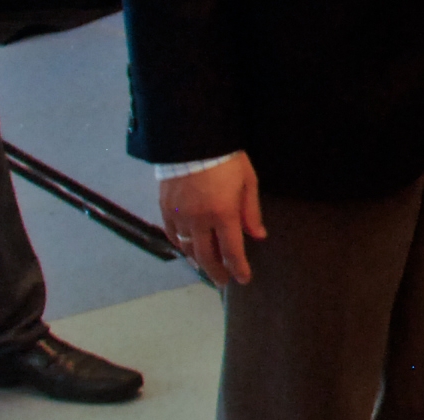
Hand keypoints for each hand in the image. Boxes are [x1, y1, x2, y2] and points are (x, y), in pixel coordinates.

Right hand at [159, 154, 263, 285]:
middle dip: (217, 272)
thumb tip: (258, 236)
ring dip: (198, 261)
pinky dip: (181, 246)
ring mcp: (179, 216)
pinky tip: (188, 250)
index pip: (231, 250)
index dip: (238, 268)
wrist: (193, 141)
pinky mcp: (165, 210)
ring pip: (187, 249)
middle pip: (206, 257)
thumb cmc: (227, 159)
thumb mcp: (248, 181)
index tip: (244, 279)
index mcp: (223, 214)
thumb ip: (251, 211)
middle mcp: (199, 221)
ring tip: (208, 267)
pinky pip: (172, 235)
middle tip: (223, 282)